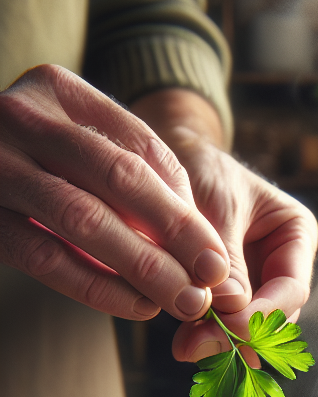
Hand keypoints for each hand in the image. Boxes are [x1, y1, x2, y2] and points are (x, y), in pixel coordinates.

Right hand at [0, 65, 229, 319]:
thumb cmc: (48, 166)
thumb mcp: (91, 151)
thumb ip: (143, 181)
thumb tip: (207, 249)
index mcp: (57, 90)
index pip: (142, 148)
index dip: (186, 206)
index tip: (218, 255)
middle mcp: (20, 116)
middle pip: (119, 177)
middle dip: (174, 235)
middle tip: (211, 281)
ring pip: (83, 218)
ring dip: (144, 267)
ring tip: (185, 300)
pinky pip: (44, 257)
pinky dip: (97, 287)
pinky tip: (138, 306)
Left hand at [131, 90, 317, 363]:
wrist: (171, 155)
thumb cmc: (199, 167)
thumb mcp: (216, 204)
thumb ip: (226, 257)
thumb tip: (230, 309)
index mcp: (296, 235)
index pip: (292, 287)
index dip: (265, 313)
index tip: (230, 326)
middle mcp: (283, 264)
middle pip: (274, 315)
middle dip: (239, 333)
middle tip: (197, 346)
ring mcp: (256, 281)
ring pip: (250, 325)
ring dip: (220, 340)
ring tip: (186, 348)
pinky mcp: (226, 293)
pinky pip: (223, 321)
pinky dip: (205, 333)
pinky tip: (185, 344)